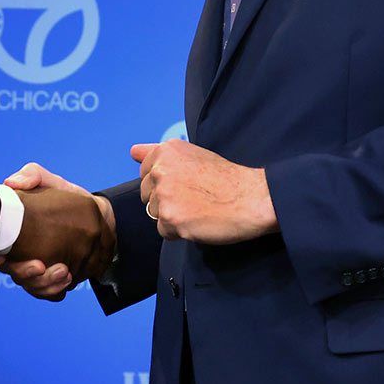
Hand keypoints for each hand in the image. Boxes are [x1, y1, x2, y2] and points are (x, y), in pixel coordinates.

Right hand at [0, 163, 114, 301]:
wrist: (95, 214)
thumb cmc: (65, 196)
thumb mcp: (50, 181)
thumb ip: (32, 176)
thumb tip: (11, 183)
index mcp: (13, 234)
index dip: (0, 260)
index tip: (5, 259)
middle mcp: (20, 255)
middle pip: (15, 274)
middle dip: (26, 275)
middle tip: (41, 266)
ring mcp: (37, 269)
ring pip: (33, 287)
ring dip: (45, 285)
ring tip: (64, 273)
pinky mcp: (54, 278)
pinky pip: (50, 293)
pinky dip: (56, 291)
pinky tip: (67, 281)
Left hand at [132, 140, 277, 243]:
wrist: (251, 198)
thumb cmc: (225, 178)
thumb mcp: (191, 154)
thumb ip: (157, 153)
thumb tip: (132, 151)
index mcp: (164, 152)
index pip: (144, 173)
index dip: (165, 183)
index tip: (187, 183)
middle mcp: (160, 170)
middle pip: (146, 195)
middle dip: (165, 200)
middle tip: (194, 198)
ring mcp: (163, 195)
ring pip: (154, 214)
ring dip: (172, 216)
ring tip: (197, 209)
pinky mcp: (170, 218)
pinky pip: (164, 231)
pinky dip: (179, 232)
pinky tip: (198, 222)